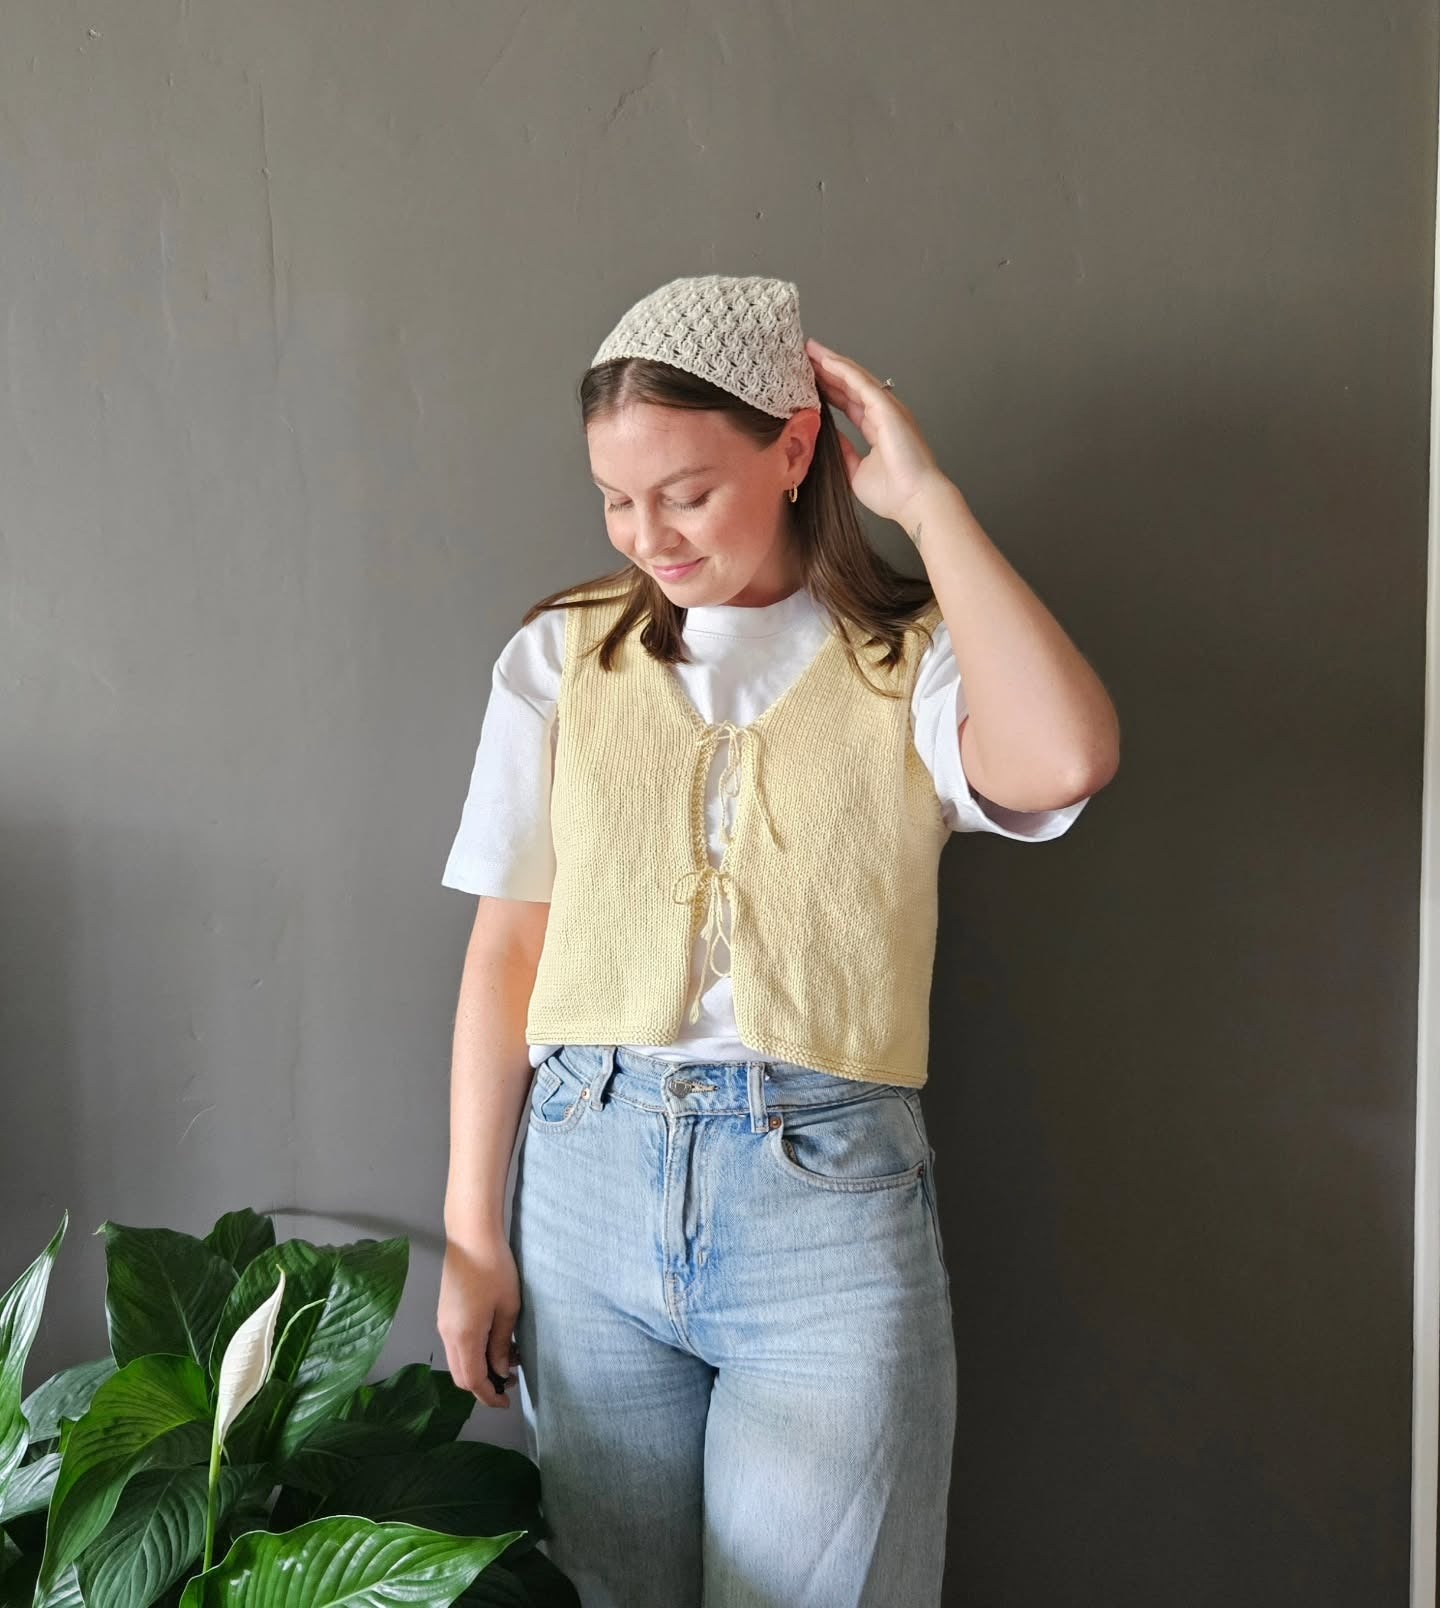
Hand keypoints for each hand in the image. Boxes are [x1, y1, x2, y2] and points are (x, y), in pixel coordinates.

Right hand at [437, 1232, 521, 1409]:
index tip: (506, 1402)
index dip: (488, 1396)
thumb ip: (502, 1344)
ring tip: (509, 1357)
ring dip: (479, 1366)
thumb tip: (502, 1370)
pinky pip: (457, 1344)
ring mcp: (443, 1323)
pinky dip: (474, 1351)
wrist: (471, 1237)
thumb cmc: (495, 1269)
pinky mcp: (445, 1312)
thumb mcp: (508, 1309)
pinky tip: (495, 1340)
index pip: (472, 1381)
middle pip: (460, 1375)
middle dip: (483, 1385)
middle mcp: (448, 1334)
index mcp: (464, 1337)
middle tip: (509, 1382)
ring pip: (458, 1360)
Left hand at [804, 337, 949, 526]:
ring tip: (810, 349)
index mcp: (878, 428)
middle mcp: (883, 414)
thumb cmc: (895, 494)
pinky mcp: (887, 408)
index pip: (848, 401)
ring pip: (854, 377)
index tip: (808, 378)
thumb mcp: (857, 472)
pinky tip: (826, 360)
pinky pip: (861, 383)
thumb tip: (831, 439)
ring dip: (832, 362)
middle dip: (827, 369)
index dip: (829, 388)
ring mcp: (887, 409)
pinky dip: (843, 370)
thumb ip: (845, 453)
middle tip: (804, 355)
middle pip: (850, 384)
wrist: (915, 502)